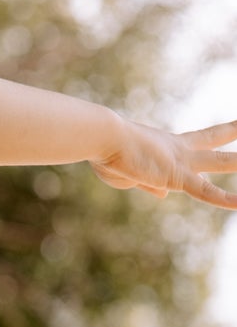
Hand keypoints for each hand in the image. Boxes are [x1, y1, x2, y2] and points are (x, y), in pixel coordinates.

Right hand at [92, 117, 236, 208]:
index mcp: (168, 147)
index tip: (234, 128)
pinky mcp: (176, 177)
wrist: (103, 139)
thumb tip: (162, 195)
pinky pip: (205, 191)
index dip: (221, 133)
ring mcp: (180, 162)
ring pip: (221, 162)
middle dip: (235, 134)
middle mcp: (179, 151)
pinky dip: (224, 199)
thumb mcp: (127, 175)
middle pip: (216, 143)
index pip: (202, 140)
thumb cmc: (107, 154)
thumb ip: (148, 184)